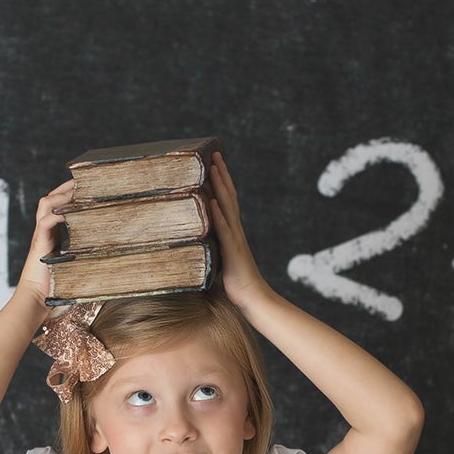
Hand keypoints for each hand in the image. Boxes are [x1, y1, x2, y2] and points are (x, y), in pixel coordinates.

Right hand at [15, 178, 75, 306]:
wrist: (35, 300)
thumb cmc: (55, 287)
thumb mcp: (73, 265)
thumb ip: (83, 256)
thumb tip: (108, 255)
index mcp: (51, 233)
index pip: (57, 205)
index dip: (69, 193)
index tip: (86, 186)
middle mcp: (44, 231)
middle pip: (51, 198)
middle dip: (66, 187)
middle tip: (84, 180)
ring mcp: (40, 236)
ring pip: (46, 204)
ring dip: (62, 196)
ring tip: (78, 191)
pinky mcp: (39, 244)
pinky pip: (46, 222)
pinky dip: (57, 214)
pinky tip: (70, 212)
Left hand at [207, 151, 270, 310]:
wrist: (253, 299)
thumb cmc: (237, 284)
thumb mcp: (222, 260)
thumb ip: (214, 247)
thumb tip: (200, 243)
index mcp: (233, 231)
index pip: (227, 200)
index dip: (222, 181)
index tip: (214, 162)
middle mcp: (235, 230)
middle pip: (228, 196)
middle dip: (221, 174)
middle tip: (213, 154)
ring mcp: (234, 239)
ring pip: (226, 207)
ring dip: (219, 186)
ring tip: (212, 168)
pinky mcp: (232, 251)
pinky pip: (224, 230)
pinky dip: (217, 215)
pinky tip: (211, 201)